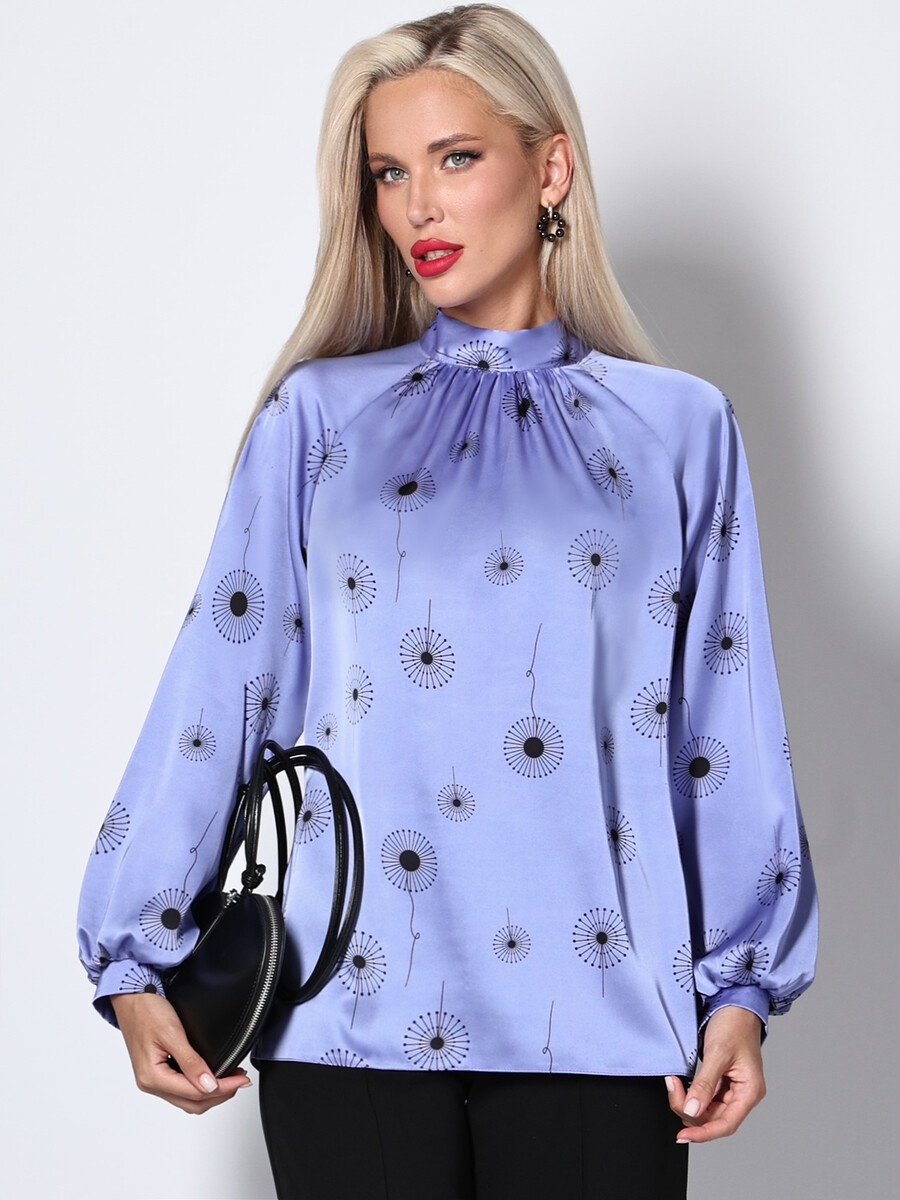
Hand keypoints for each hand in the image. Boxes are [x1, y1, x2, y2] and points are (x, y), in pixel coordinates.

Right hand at [110, 992, 252, 1113]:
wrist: (131, 997)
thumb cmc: (146, 1011)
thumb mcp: (172, 1034)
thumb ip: (190, 1062)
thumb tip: (209, 1086)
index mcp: (152, 1077)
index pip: (195, 1093)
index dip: (223, 1088)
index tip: (242, 1079)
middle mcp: (151, 1083)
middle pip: (192, 1103)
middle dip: (220, 1094)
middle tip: (241, 1080)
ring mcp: (153, 1080)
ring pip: (187, 1099)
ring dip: (210, 1092)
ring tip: (231, 1078)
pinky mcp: (157, 1072)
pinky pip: (181, 1088)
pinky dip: (199, 1086)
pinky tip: (211, 1076)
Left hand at [665, 1005, 765, 1142]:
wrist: (735, 1002)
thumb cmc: (734, 1023)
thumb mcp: (717, 1053)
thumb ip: (704, 1084)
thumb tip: (692, 1111)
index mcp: (750, 1091)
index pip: (726, 1124)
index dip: (703, 1133)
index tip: (682, 1137)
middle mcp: (743, 1094)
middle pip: (713, 1118)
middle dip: (689, 1109)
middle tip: (672, 1087)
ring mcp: (732, 1088)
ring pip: (707, 1109)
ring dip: (688, 1101)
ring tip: (674, 1082)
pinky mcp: (722, 1080)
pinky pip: (705, 1096)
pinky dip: (691, 1092)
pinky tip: (680, 1084)